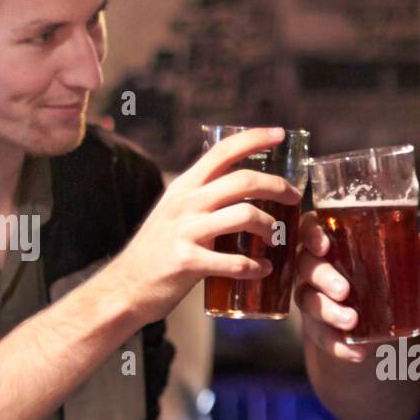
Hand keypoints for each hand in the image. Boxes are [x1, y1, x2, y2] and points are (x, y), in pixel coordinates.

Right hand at [98, 127, 301, 325]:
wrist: (125, 286)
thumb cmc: (157, 251)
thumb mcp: (174, 212)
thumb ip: (201, 198)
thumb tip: (239, 190)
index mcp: (185, 187)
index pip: (222, 151)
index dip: (254, 138)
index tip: (280, 133)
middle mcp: (185, 203)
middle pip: (243, 181)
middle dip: (277, 186)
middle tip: (295, 197)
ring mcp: (185, 232)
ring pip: (245, 216)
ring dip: (270, 227)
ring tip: (277, 238)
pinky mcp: (187, 262)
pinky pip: (234, 261)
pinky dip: (255, 267)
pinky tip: (262, 269)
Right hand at [295, 210, 419, 361]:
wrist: (363, 314)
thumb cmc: (371, 272)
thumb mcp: (388, 261)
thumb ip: (407, 252)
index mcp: (325, 242)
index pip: (308, 230)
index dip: (311, 235)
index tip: (324, 245)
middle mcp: (310, 268)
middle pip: (307, 268)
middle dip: (324, 278)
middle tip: (344, 290)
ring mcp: (310, 299)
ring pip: (310, 303)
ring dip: (330, 313)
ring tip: (351, 321)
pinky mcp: (316, 328)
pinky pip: (322, 338)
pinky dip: (339, 346)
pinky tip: (358, 353)